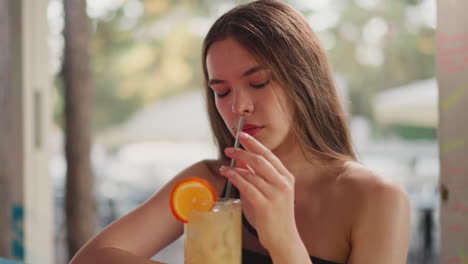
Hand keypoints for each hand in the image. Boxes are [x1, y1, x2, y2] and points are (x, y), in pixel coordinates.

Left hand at [219, 132, 299, 251]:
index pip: (269, 155)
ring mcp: (276, 195)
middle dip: (243, 151)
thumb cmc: (276, 215)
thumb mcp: (274, 192)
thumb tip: (244, 161)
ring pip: (252, 173)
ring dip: (235, 167)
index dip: (255, 143)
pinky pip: (247, 187)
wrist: (284, 239)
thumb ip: (262, 177)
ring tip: (224, 165)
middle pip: (260, 160)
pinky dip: (236, 178)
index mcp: (286, 177)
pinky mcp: (266, 206)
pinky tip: (228, 174)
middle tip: (229, 148)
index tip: (242, 135)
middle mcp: (283, 183)